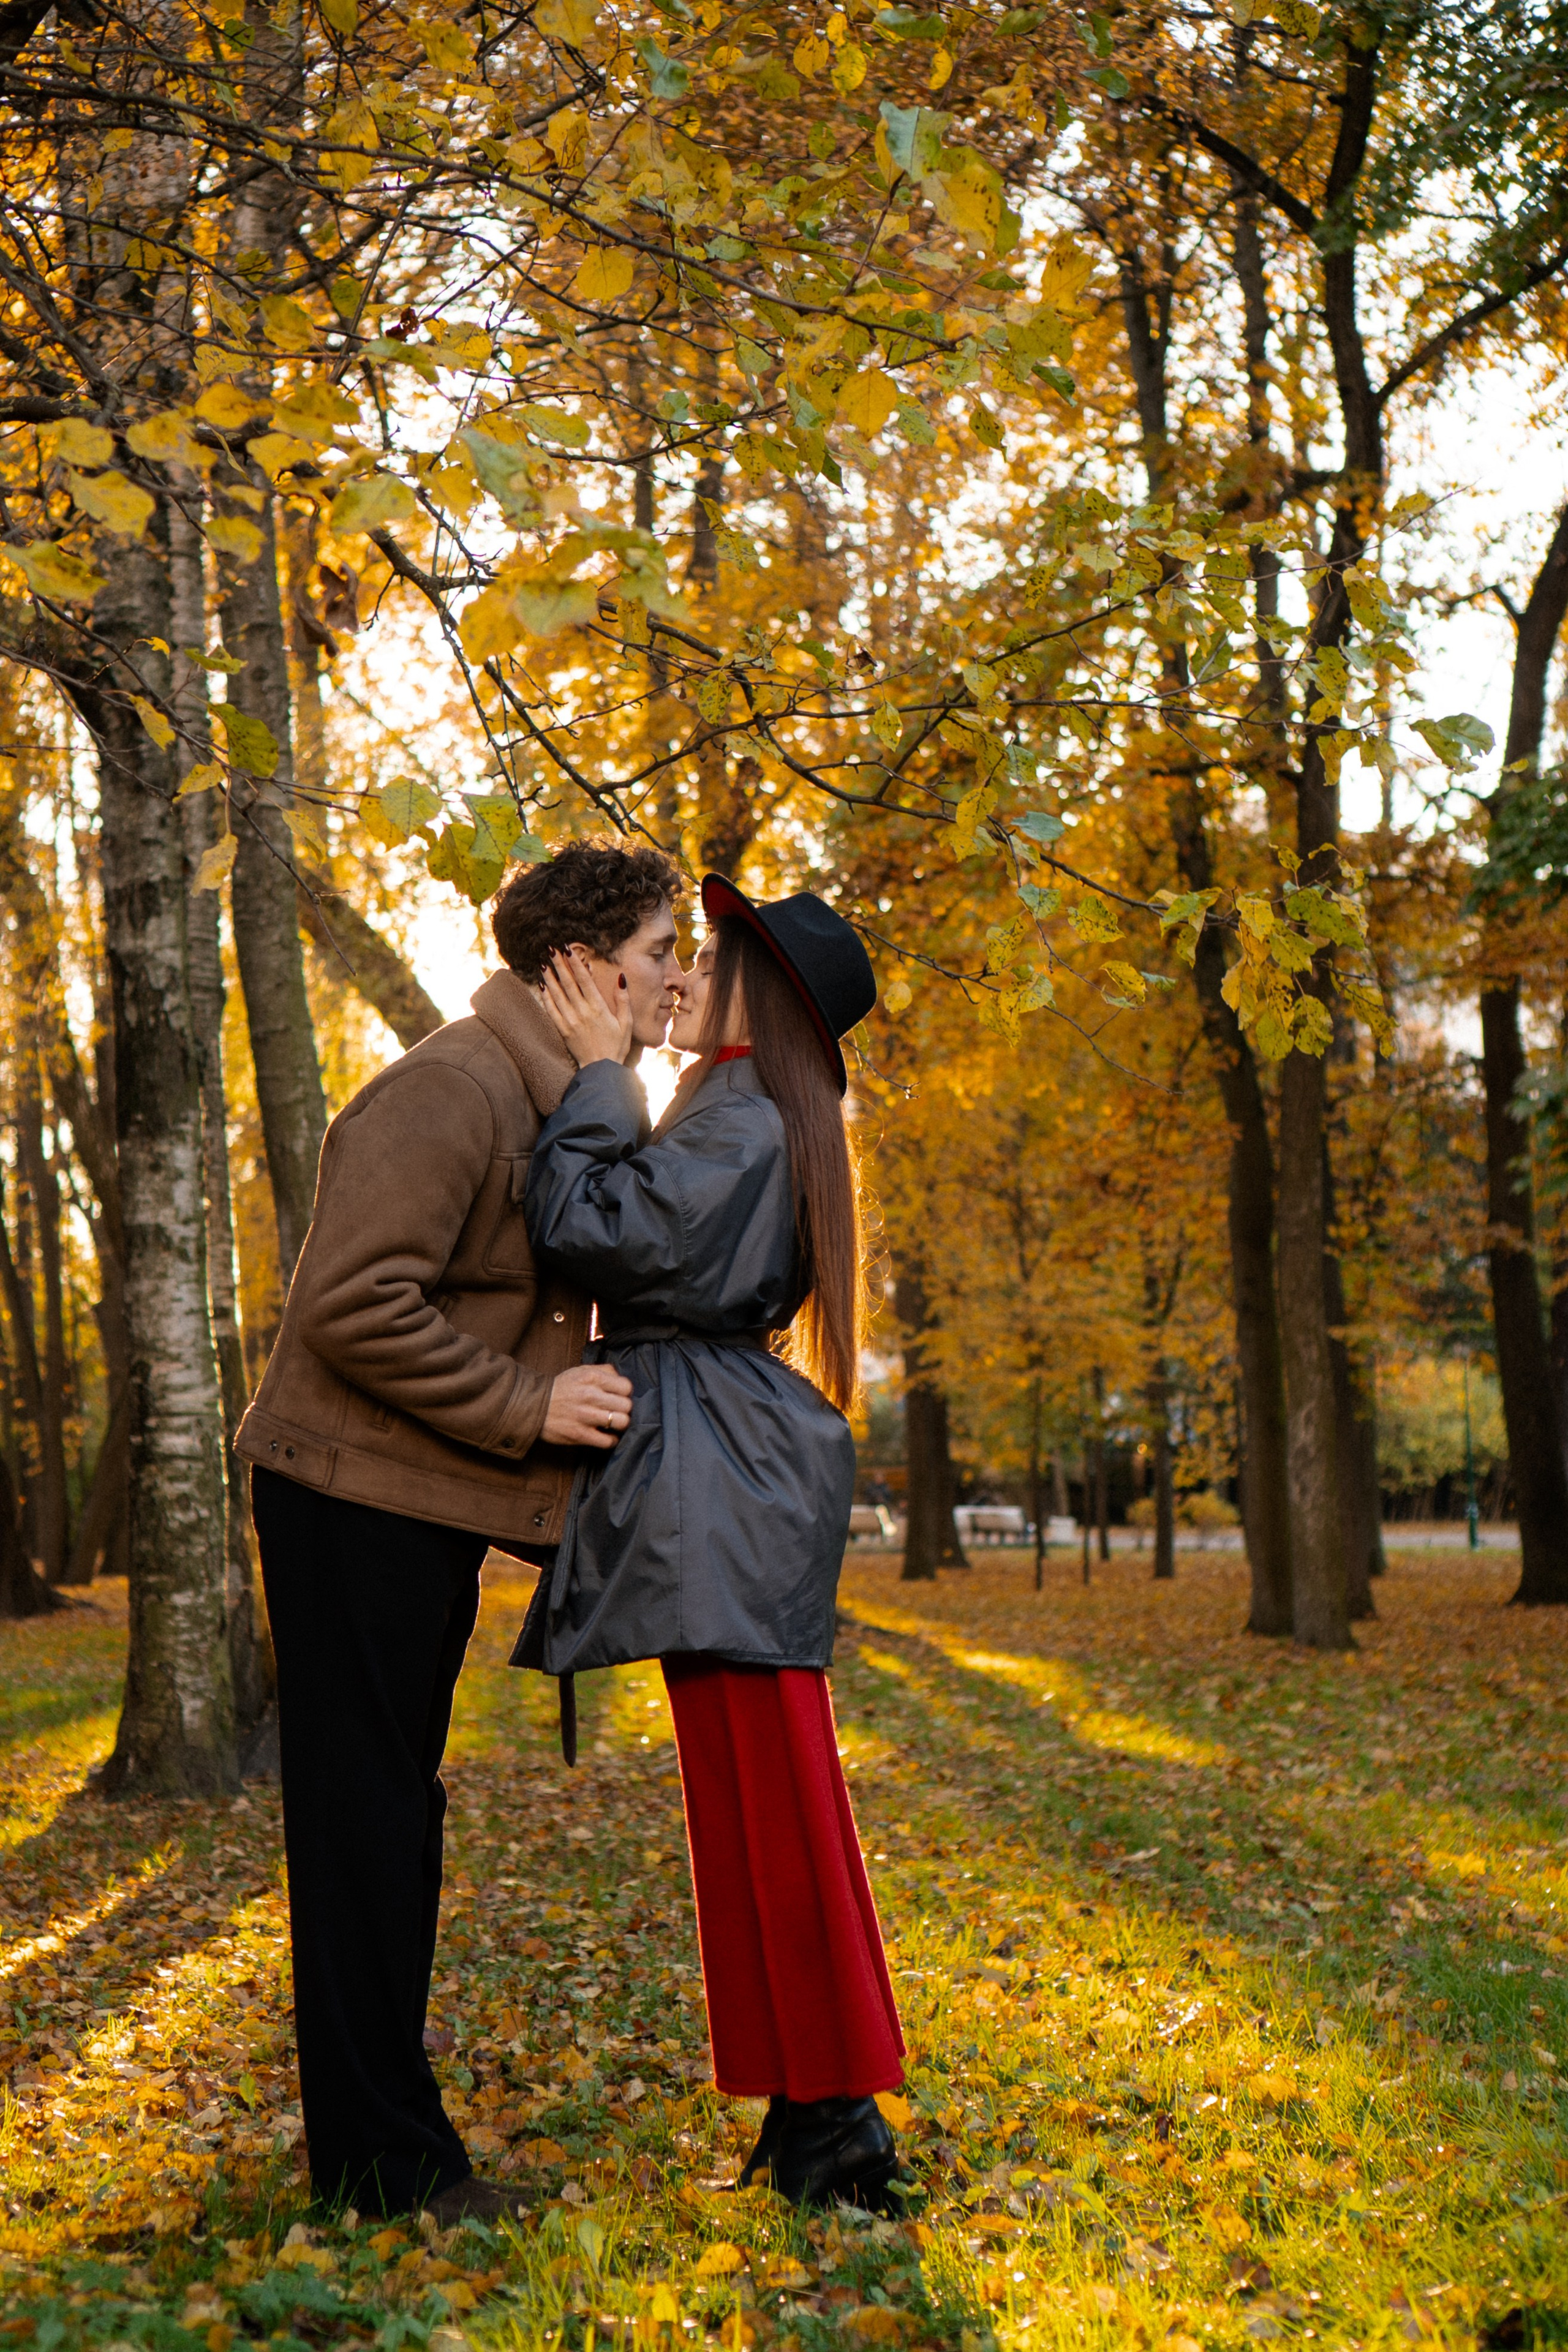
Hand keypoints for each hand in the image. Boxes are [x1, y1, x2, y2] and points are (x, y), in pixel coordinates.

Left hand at [541, 947, 632, 1067]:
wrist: (601, 1069)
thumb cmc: (617, 1046)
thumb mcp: (627, 1023)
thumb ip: (623, 1000)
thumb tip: (621, 977)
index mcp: (599, 1008)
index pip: (584, 980)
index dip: (575, 963)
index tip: (568, 949)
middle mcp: (582, 1012)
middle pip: (568, 983)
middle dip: (559, 964)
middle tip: (551, 949)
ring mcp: (570, 1021)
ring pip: (557, 994)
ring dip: (550, 977)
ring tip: (543, 962)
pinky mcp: (563, 1030)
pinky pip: (551, 1010)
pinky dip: (546, 997)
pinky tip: (542, 986)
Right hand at [542, 1363, 633, 1448]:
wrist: (534, 1406)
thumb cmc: (562, 1388)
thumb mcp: (581, 1371)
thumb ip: (604, 1371)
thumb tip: (621, 1380)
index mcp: (592, 1378)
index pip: (626, 1386)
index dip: (625, 1393)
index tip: (618, 1396)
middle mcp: (590, 1396)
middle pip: (627, 1405)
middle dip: (624, 1409)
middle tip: (615, 1410)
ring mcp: (585, 1416)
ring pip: (621, 1422)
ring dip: (619, 1424)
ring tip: (612, 1423)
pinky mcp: (580, 1435)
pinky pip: (608, 1441)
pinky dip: (611, 1440)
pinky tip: (606, 1435)